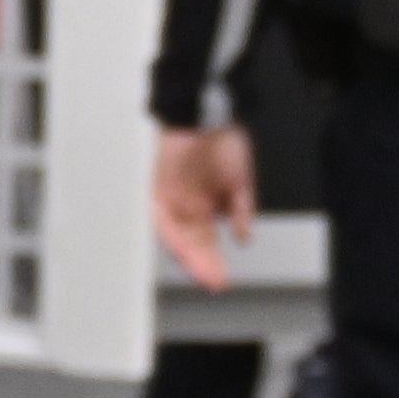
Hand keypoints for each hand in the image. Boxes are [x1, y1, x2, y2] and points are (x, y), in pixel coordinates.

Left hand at [153, 125, 257, 293]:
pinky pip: (157, 217)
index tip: (222, 281)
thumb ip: (241, 210)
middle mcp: (184, 209)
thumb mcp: (240, 181)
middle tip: (212, 283)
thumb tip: (243, 237)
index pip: (206, 245)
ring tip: (199, 271)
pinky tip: (177, 246)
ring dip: (186, 255)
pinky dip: (167, 231)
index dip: (213, 264)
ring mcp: (169, 200)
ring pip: (175, 237)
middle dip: (201, 266)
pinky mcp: (155, 189)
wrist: (205, 115)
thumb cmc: (222, 145)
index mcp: (203, 210)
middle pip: (190, 246)